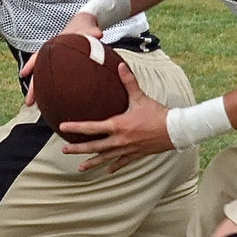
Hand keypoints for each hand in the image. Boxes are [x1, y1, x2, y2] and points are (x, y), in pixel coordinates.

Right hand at [20, 11, 104, 105]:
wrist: (85, 25)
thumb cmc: (85, 28)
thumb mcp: (89, 28)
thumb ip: (92, 32)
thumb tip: (98, 34)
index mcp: (54, 45)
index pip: (39, 56)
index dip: (30, 65)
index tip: (23, 75)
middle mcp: (50, 54)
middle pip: (38, 71)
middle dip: (33, 87)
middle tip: (29, 102)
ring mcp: (54, 60)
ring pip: (43, 77)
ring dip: (37, 91)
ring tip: (33, 106)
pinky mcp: (60, 66)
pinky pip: (51, 78)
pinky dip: (48, 88)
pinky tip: (46, 101)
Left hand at [58, 63, 173, 172]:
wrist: (174, 130)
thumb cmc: (157, 113)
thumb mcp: (140, 97)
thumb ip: (128, 82)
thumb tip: (120, 66)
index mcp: (118, 125)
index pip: (91, 127)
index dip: (76, 127)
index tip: (62, 127)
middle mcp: (119, 140)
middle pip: (94, 146)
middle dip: (78, 149)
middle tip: (64, 150)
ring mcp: (127, 149)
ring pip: (105, 158)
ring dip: (92, 162)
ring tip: (80, 168)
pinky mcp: (136, 154)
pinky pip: (122, 162)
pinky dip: (114, 166)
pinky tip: (108, 171)